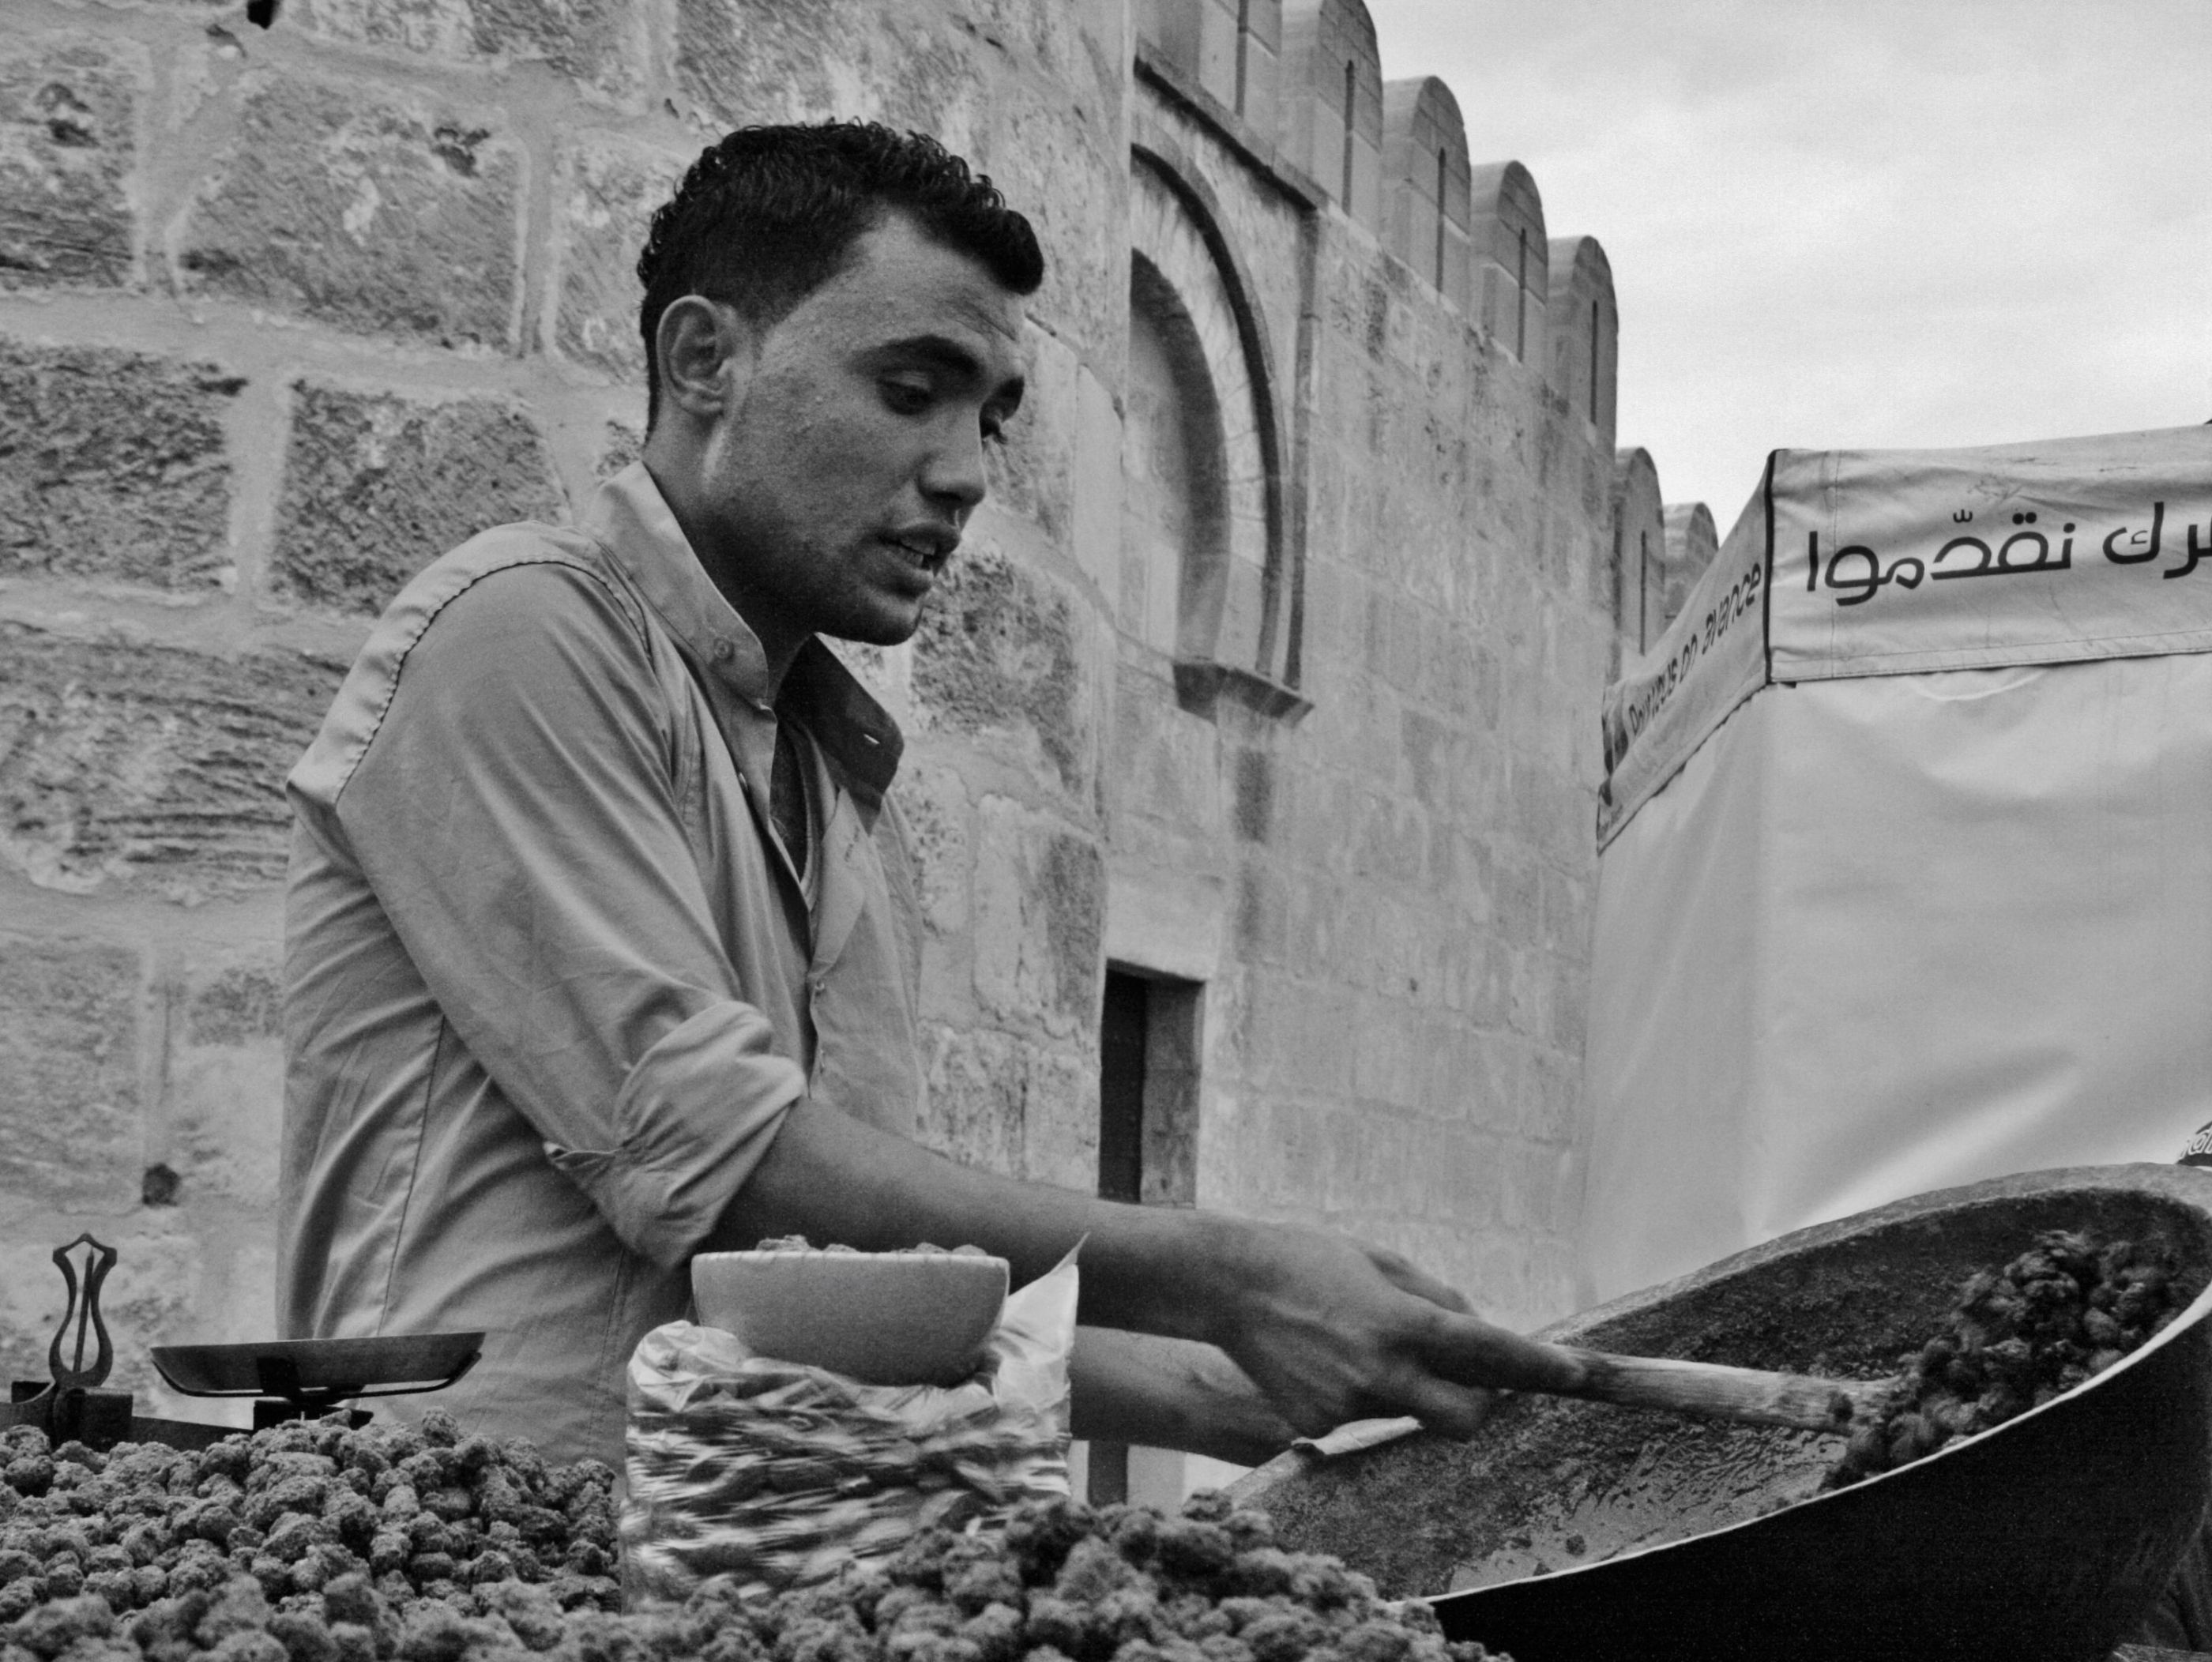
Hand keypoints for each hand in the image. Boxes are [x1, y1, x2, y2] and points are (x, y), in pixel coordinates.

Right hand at [1205, 1220, 1582, 1440]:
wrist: (1227, 1283)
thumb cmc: (1309, 1259)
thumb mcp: (1381, 1260)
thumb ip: (1437, 1299)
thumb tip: (1479, 1332)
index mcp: (1401, 1322)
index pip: (1488, 1352)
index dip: (1537, 1367)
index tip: (1575, 1374)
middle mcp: (1380, 1371)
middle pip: (1463, 1419)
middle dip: (1479, 1405)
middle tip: (1474, 1382)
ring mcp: (1346, 1405)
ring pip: (1408, 1415)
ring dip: (1408, 1389)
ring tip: (1359, 1343)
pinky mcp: (1316, 1424)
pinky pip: (1361, 1419)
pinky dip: (1359, 1394)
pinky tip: (1325, 1359)